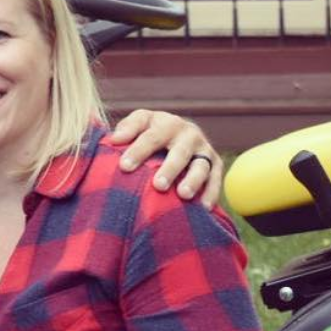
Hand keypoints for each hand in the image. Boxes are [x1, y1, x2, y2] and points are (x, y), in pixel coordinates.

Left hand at [109, 109, 223, 208]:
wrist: (176, 133)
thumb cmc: (147, 133)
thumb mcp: (138, 124)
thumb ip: (126, 129)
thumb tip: (114, 139)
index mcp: (165, 123)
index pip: (151, 137)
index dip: (138, 151)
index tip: (124, 166)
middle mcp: (188, 133)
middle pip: (180, 152)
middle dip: (170, 168)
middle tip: (158, 185)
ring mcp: (203, 149)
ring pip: (201, 165)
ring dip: (193, 180)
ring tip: (183, 195)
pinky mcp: (215, 164)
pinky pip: (216, 179)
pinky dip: (211, 192)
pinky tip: (204, 207)